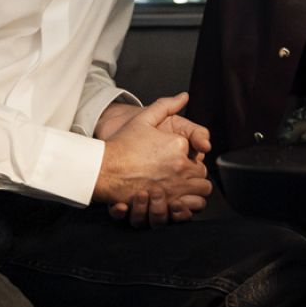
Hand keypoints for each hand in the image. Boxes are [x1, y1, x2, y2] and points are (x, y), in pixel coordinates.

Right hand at [94, 93, 212, 225]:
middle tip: (180, 176)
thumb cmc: (121, 145)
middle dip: (195, 176)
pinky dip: (187, 207)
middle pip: (202, 175)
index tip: (178, 160)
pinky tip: (176, 202)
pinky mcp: (165, 204)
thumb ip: (166, 105)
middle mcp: (180, 167)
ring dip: (195, 191)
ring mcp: (174, 187)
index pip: (199, 155)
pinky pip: (189, 209)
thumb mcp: (143, 119)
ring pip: (201, 193)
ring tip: (182, 189)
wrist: (103, 168)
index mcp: (179, 146)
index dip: (190, 159)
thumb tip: (183, 96)